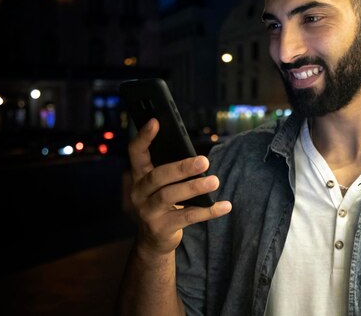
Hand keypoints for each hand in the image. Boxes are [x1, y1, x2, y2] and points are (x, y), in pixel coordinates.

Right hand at [127, 118, 231, 255]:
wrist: (153, 240)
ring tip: (215, 181)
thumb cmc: (163, 202)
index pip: (136, 152)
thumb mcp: (161, 185)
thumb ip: (171, 170)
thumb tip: (199, 157)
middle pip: (158, 176)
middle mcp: (139, 192)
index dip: (144, 137)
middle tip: (204, 160)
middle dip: (181, 167)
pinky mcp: (161, 228)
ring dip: (194, 187)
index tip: (156, 121)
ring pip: (170, 195)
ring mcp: (148, 212)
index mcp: (139, 176)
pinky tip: (224, 205)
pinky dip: (208, 211)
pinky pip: (187, 217)